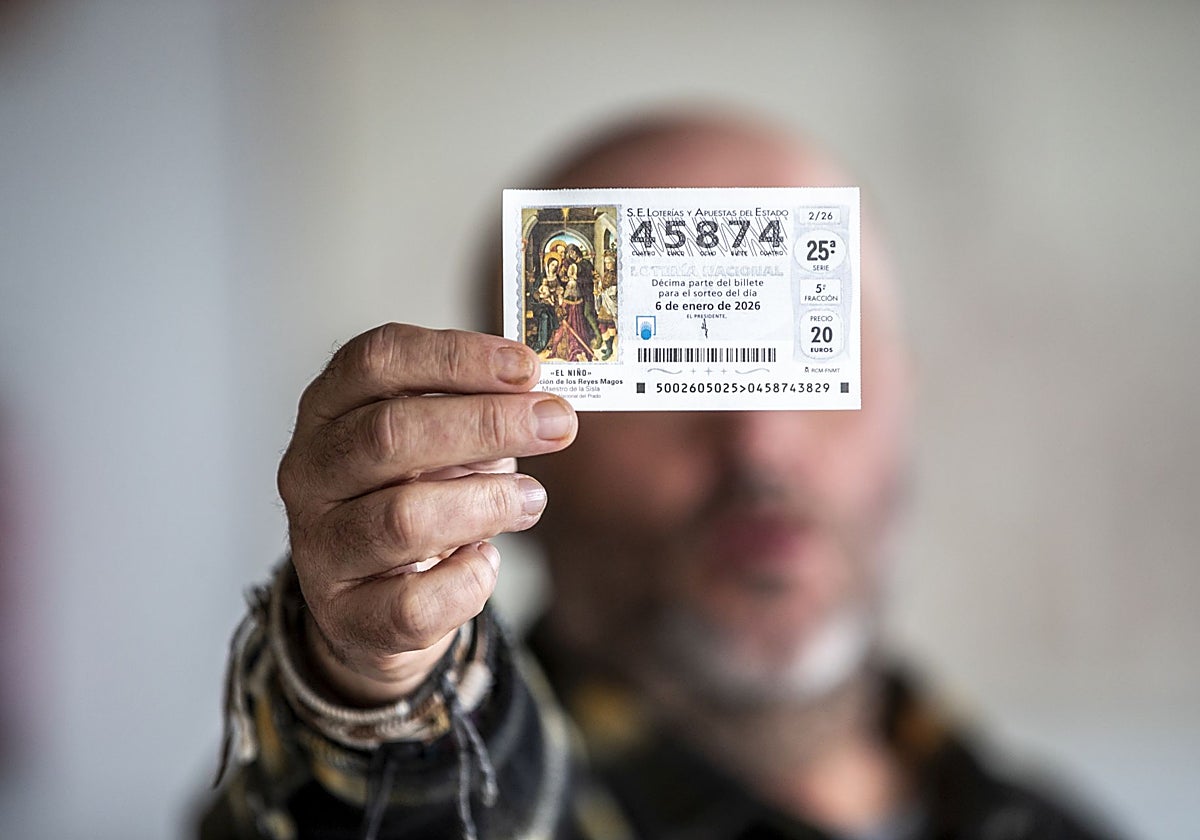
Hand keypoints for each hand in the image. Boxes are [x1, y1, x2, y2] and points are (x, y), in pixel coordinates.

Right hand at [277, 323, 575, 704]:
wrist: (374, 602)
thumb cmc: (416, 497)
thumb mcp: (441, 442)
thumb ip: (480, 413)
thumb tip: (546, 407)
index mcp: (328, 408)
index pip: (377, 360)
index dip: (456, 357)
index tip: (527, 367)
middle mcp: (310, 472)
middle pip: (389, 433)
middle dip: (488, 424)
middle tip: (556, 423)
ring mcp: (319, 546)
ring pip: (404, 518)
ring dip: (487, 503)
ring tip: (532, 498)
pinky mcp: (346, 615)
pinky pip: (416, 601)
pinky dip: (468, 578)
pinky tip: (486, 559)